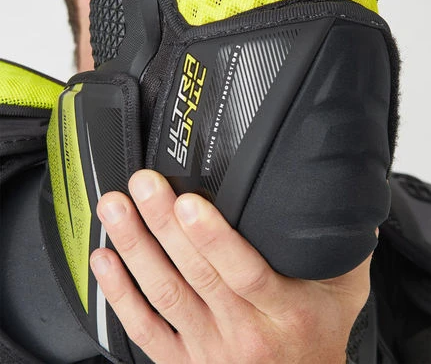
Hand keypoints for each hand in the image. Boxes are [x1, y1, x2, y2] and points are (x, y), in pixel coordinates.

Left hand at [91, 169, 371, 363]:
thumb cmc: (320, 331)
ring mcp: (210, 350)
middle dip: (164, 226)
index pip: (244, 271)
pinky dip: (122, 295)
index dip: (213, 238)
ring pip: (166, 295)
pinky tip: (105, 261)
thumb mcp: (345, 290)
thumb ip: (340, 245)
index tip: (189, 202)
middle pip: (197, 275)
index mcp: (285, 310)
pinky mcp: (186, 363)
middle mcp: (245, 331)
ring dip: (136, 249)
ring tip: (115, 210)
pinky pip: (146, 329)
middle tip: (142, 186)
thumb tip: (335, 195)